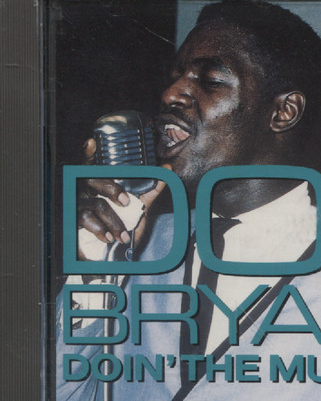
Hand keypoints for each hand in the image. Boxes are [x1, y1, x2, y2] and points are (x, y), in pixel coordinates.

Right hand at [78, 138, 165, 256]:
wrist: (119, 257)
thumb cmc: (126, 229)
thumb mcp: (141, 208)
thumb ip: (152, 188)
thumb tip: (167, 168)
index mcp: (99, 187)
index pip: (91, 166)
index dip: (88, 154)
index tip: (91, 143)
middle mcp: (85, 194)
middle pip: (92, 181)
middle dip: (110, 189)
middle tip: (126, 202)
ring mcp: (77, 208)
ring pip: (93, 205)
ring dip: (112, 221)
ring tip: (122, 235)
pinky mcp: (73, 224)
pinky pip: (84, 221)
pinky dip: (100, 229)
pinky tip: (108, 238)